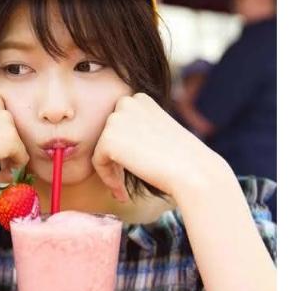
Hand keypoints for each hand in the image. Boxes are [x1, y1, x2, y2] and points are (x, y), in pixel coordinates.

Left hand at [92, 93, 222, 201]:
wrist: (192, 171)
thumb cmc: (181, 159)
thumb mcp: (156, 134)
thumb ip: (135, 133)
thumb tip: (115, 145)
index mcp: (140, 99)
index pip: (118, 126)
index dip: (122, 151)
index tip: (131, 171)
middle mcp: (126, 102)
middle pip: (107, 136)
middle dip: (114, 162)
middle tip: (122, 186)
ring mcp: (116, 118)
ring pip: (100, 150)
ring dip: (110, 172)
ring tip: (122, 191)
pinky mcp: (108, 138)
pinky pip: (97, 162)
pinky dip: (107, 179)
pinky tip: (121, 192)